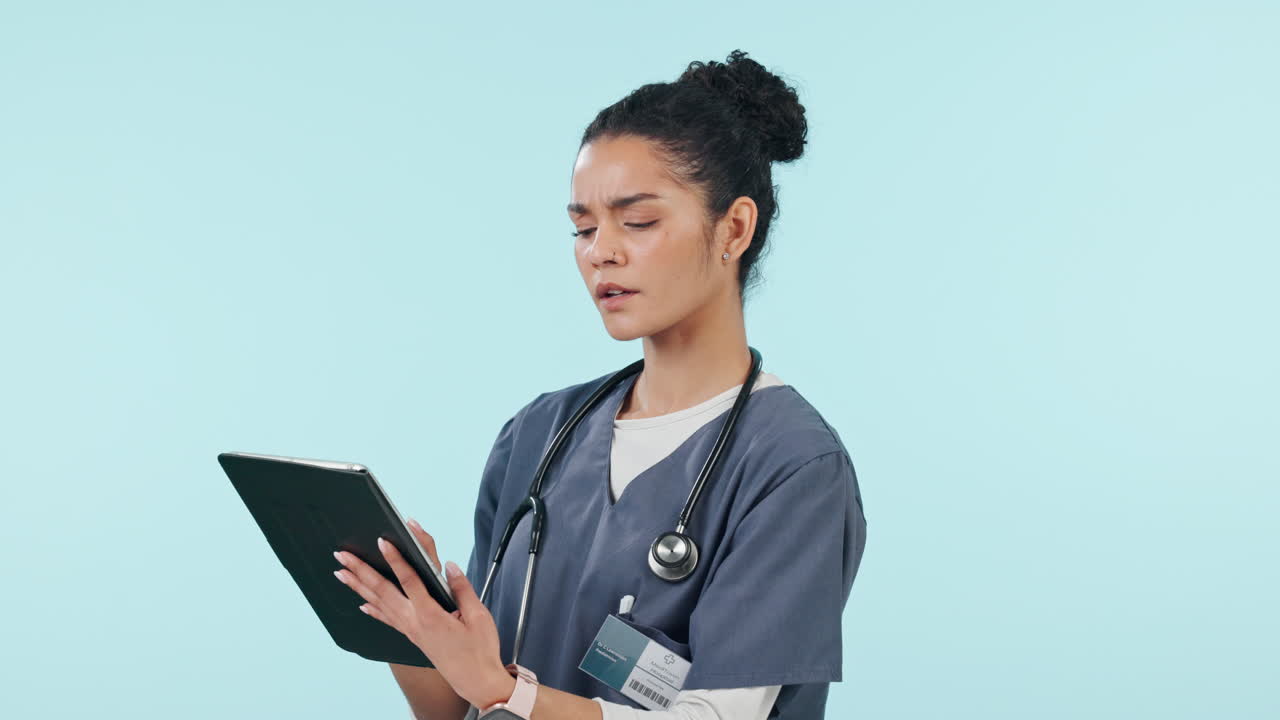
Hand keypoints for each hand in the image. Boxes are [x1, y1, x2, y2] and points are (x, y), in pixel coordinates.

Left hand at [331, 518, 513, 708]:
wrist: (475, 680)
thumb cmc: (478, 650)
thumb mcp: (478, 616)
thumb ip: (462, 588)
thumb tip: (450, 567)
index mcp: (430, 615)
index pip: (408, 580)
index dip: (395, 559)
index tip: (383, 542)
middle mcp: (414, 622)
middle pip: (382, 591)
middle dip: (361, 570)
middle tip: (343, 555)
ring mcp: (410, 630)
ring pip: (378, 603)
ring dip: (358, 586)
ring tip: (341, 573)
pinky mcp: (412, 636)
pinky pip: (386, 619)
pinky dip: (372, 609)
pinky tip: (362, 603)